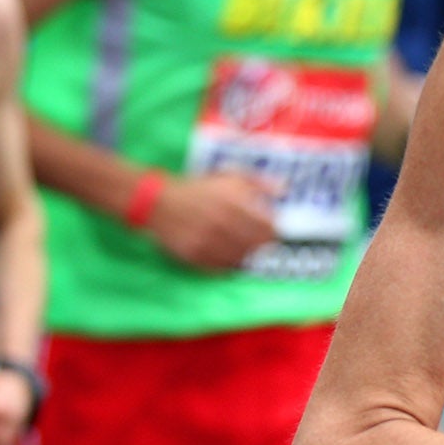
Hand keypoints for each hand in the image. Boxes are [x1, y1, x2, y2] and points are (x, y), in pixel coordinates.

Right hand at [144, 173, 279, 269]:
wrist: (158, 202)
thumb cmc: (199, 188)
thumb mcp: (229, 176)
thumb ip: (260, 182)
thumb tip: (285, 190)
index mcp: (234, 201)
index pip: (269, 226)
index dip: (273, 230)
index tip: (270, 229)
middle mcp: (222, 222)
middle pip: (259, 245)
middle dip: (262, 244)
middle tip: (258, 241)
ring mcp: (207, 241)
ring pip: (243, 259)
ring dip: (246, 255)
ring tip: (241, 247)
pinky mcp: (194, 256)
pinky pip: (222, 269)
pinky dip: (229, 265)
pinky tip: (225, 254)